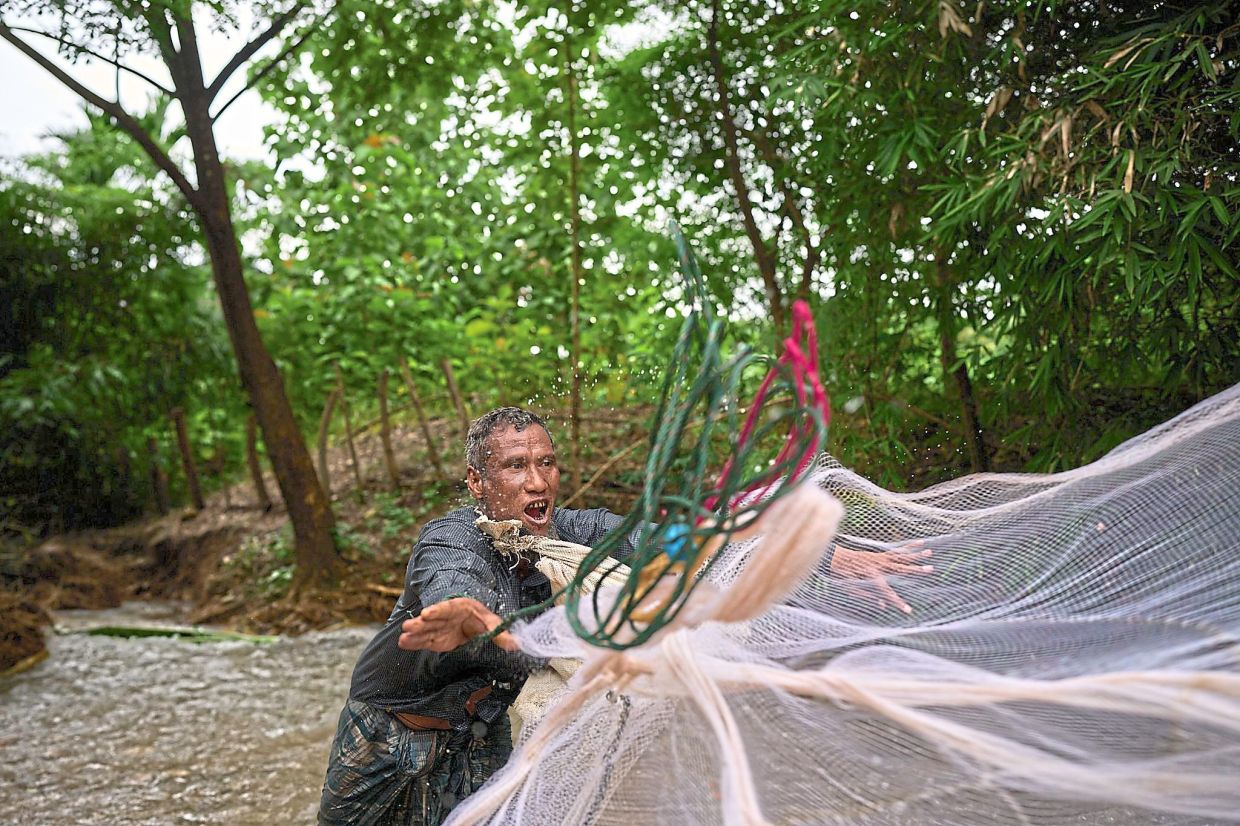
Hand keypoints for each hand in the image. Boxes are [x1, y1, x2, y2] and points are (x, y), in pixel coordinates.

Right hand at [398, 597, 518, 652]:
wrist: (472, 623)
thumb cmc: (480, 619)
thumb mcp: (491, 623)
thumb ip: (501, 633)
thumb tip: (517, 644)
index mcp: (459, 607)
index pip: (446, 608)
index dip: (437, 611)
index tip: (427, 614)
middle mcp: (446, 616)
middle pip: (432, 619)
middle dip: (421, 623)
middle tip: (409, 626)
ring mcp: (438, 627)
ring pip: (425, 629)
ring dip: (414, 633)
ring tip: (403, 636)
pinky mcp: (435, 639)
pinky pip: (423, 640)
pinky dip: (414, 643)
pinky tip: (403, 643)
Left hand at [830, 541, 932, 614]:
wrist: (834, 558)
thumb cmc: (842, 576)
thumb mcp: (851, 590)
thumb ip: (868, 597)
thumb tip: (883, 606)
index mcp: (871, 575)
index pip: (888, 592)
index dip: (898, 602)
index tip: (908, 610)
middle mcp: (878, 565)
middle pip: (902, 568)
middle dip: (917, 570)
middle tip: (932, 569)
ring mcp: (880, 558)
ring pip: (902, 557)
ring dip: (917, 555)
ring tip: (930, 553)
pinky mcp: (881, 554)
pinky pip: (897, 551)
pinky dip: (909, 547)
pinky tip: (921, 543)